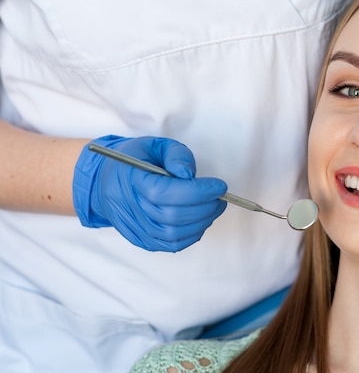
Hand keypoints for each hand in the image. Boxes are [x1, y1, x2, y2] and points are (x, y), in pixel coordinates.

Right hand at [73, 135, 226, 251]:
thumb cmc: (137, 160)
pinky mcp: (141, 240)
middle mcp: (130, 207)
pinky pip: (170, 245)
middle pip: (172, 216)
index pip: (165, 193)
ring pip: (173, 235)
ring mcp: (134, 227)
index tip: (219, 186)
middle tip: (220, 197)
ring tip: (213, 207)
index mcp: (132, 180)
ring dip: (201, 222)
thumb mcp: (156, 145)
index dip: (198, 191)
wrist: (108, 181)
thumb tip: (189, 174)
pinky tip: (200, 220)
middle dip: (205, 207)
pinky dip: (191, 235)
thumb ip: (176, 155)